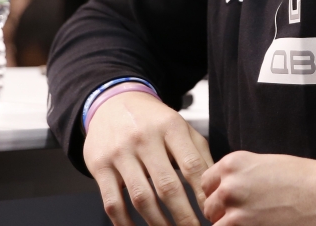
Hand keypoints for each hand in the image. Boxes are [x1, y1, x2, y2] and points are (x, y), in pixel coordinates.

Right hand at [84, 90, 212, 225]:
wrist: (112, 102)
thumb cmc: (152, 121)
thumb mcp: (180, 127)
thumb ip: (199, 154)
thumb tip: (216, 189)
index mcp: (170, 127)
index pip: (191, 166)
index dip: (202, 195)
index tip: (211, 214)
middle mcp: (144, 138)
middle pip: (167, 186)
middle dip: (183, 216)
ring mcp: (119, 153)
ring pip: (141, 198)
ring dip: (158, 223)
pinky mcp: (99, 166)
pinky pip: (112, 202)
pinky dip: (125, 224)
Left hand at [201, 151, 315, 225]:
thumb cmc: (306, 180)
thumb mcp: (267, 165)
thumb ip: (243, 176)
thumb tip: (231, 189)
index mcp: (234, 164)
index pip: (207, 184)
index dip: (218, 195)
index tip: (229, 202)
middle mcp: (229, 186)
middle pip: (210, 206)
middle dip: (223, 214)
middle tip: (244, 217)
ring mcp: (235, 212)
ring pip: (217, 225)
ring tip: (253, 223)